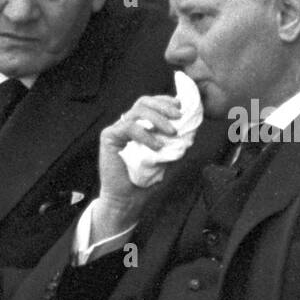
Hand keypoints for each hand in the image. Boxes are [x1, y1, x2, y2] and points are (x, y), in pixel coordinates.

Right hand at [93, 95, 181, 236]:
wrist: (128, 198)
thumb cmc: (145, 179)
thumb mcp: (165, 157)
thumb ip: (173, 141)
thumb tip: (190, 127)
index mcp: (140, 125)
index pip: (151, 104)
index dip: (166, 101)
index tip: (181, 106)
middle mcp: (127, 123)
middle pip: (144, 101)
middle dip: (164, 106)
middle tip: (179, 116)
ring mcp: (117, 129)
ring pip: (138, 111)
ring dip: (158, 119)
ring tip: (171, 133)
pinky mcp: (109, 136)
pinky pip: (129, 127)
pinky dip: (145, 134)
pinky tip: (156, 146)